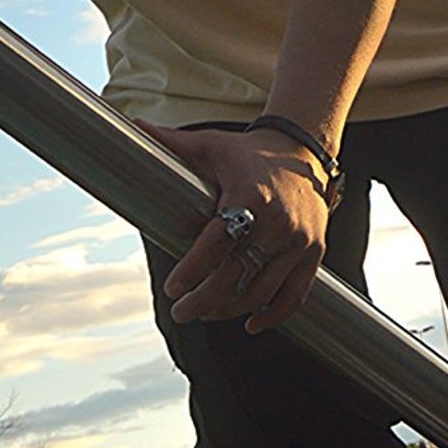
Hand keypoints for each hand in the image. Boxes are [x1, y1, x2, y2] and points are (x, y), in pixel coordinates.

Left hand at [155, 124, 329, 334]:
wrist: (305, 151)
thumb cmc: (248, 151)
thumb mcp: (211, 144)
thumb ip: (172, 142)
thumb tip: (133, 124)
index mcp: (250, 195)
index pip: (217, 242)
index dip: (192, 269)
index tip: (172, 287)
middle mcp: (278, 221)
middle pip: (237, 274)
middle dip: (204, 300)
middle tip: (180, 311)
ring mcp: (299, 240)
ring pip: (262, 290)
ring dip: (230, 309)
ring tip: (205, 313)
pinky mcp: (314, 253)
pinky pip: (295, 295)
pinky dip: (273, 315)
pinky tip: (250, 324)